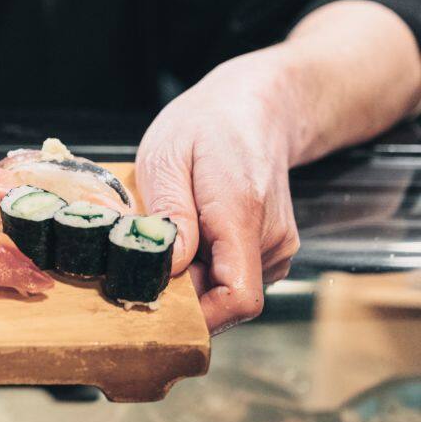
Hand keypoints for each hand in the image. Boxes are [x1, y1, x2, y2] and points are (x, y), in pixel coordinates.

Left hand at [135, 50, 300, 333]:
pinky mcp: (270, 248)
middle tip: (144, 258)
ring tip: (172, 231)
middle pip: (226, 300)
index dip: (196, 315)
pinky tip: (191, 231)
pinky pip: (233, 275)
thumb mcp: (167, 156)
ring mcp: (276, 246)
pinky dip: (205, 266)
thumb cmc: (206, 124)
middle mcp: (270, 239)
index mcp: (241, 214)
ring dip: (192, 276)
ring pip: (227, 289)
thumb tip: (166, 268)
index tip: (154, 299)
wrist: (255, 106)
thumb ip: (169, 213)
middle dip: (182, 293)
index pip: (236, 298)